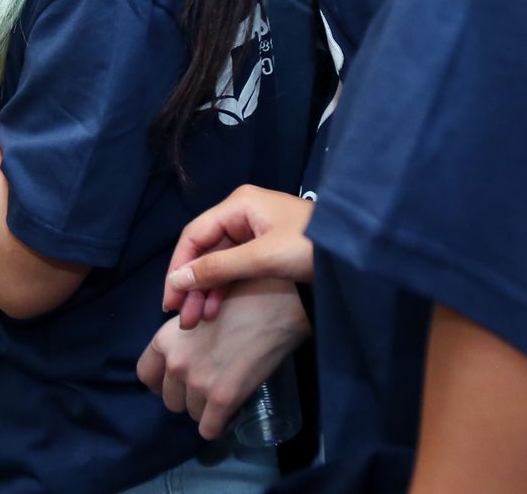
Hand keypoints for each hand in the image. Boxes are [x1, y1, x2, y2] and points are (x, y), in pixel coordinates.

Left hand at [137, 279, 312, 439]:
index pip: (145, 375)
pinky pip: (210, 430)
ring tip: (226, 391)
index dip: (161, 382)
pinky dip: (221, 425)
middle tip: (209, 385)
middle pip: (170, 400)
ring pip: (192, 414)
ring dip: (207, 409)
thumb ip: (183, 336)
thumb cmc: (241, 297)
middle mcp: (176, 363)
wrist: (276, 303)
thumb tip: (182, 356)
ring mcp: (198, 383)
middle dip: (188, 396)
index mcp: (165, 338)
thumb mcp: (198, 310)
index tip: (177, 382)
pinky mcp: (223, 399)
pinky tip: (233, 411)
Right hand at [163, 186, 314, 325]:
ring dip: (206, 290)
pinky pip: (235, 268)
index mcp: (239, 205)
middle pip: (204, 249)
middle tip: (181, 318)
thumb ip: (219, 268)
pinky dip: (224, 288)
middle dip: (191, 284)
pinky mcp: (266, 248)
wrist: (357, 254)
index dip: (178, 267)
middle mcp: (242, 213)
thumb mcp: (263, 258)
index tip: (169, 300)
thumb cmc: (310, 248)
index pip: (194, 234)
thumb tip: (177, 281)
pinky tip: (216, 310)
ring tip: (197, 321)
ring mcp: (255, 231)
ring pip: (218, 261)